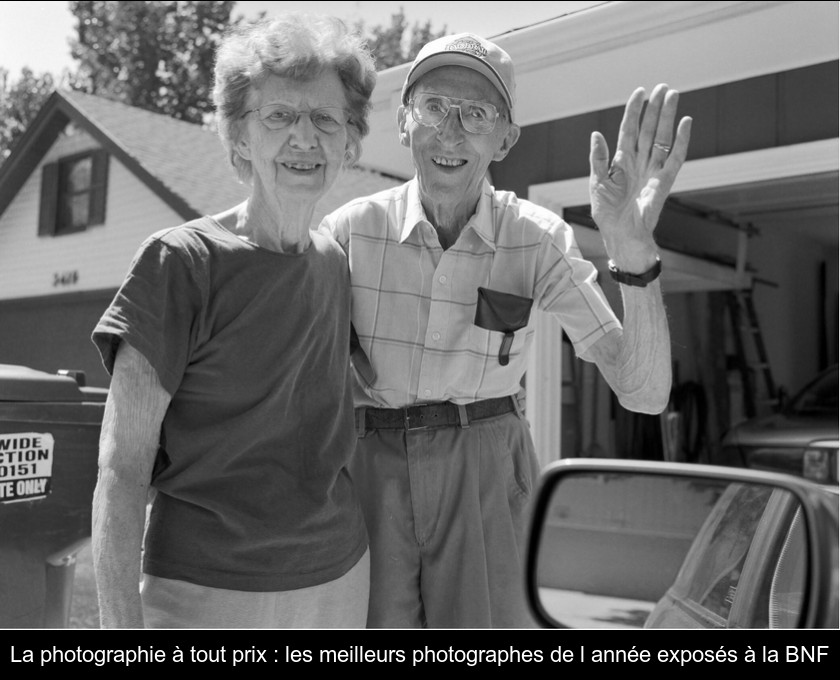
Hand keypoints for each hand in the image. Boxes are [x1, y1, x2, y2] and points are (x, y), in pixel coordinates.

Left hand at [589, 84, 691, 268]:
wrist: (622, 233)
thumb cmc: (607, 212)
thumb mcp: (597, 183)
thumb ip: (598, 158)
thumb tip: (596, 134)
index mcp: (621, 161)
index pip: (628, 129)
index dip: (633, 111)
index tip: (639, 92)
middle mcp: (639, 161)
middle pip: (648, 129)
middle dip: (654, 108)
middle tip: (663, 87)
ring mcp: (653, 169)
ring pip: (662, 137)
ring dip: (667, 116)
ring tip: (673, 94)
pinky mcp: (666, 180)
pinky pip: (676, 156)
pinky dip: (682, 140)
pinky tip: (685, 122)